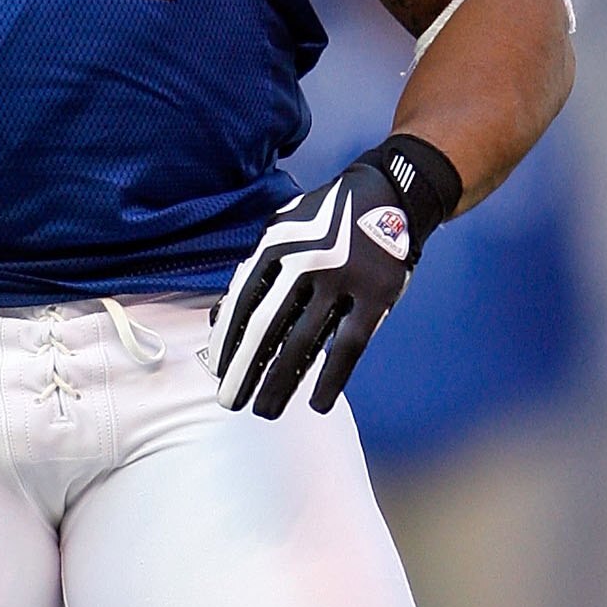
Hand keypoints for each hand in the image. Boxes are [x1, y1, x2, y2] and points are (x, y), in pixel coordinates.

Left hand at [214, 135, 457, 419]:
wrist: (389, 195)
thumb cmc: (324, 222)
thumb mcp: (282, 230)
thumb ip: (253, 271)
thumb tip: (218, 322)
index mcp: (277, 245)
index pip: (242, 302)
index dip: (227, 341)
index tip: (217, 372)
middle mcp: (306, 262)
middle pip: (267, 329)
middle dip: (245, 370)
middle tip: (230, 402)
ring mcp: (343, 280)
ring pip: (304, 344)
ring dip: (280, 383)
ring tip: (264, 411)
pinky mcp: (376, 295)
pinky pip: (349, 347)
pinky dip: (332, 379)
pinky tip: (317, 404)